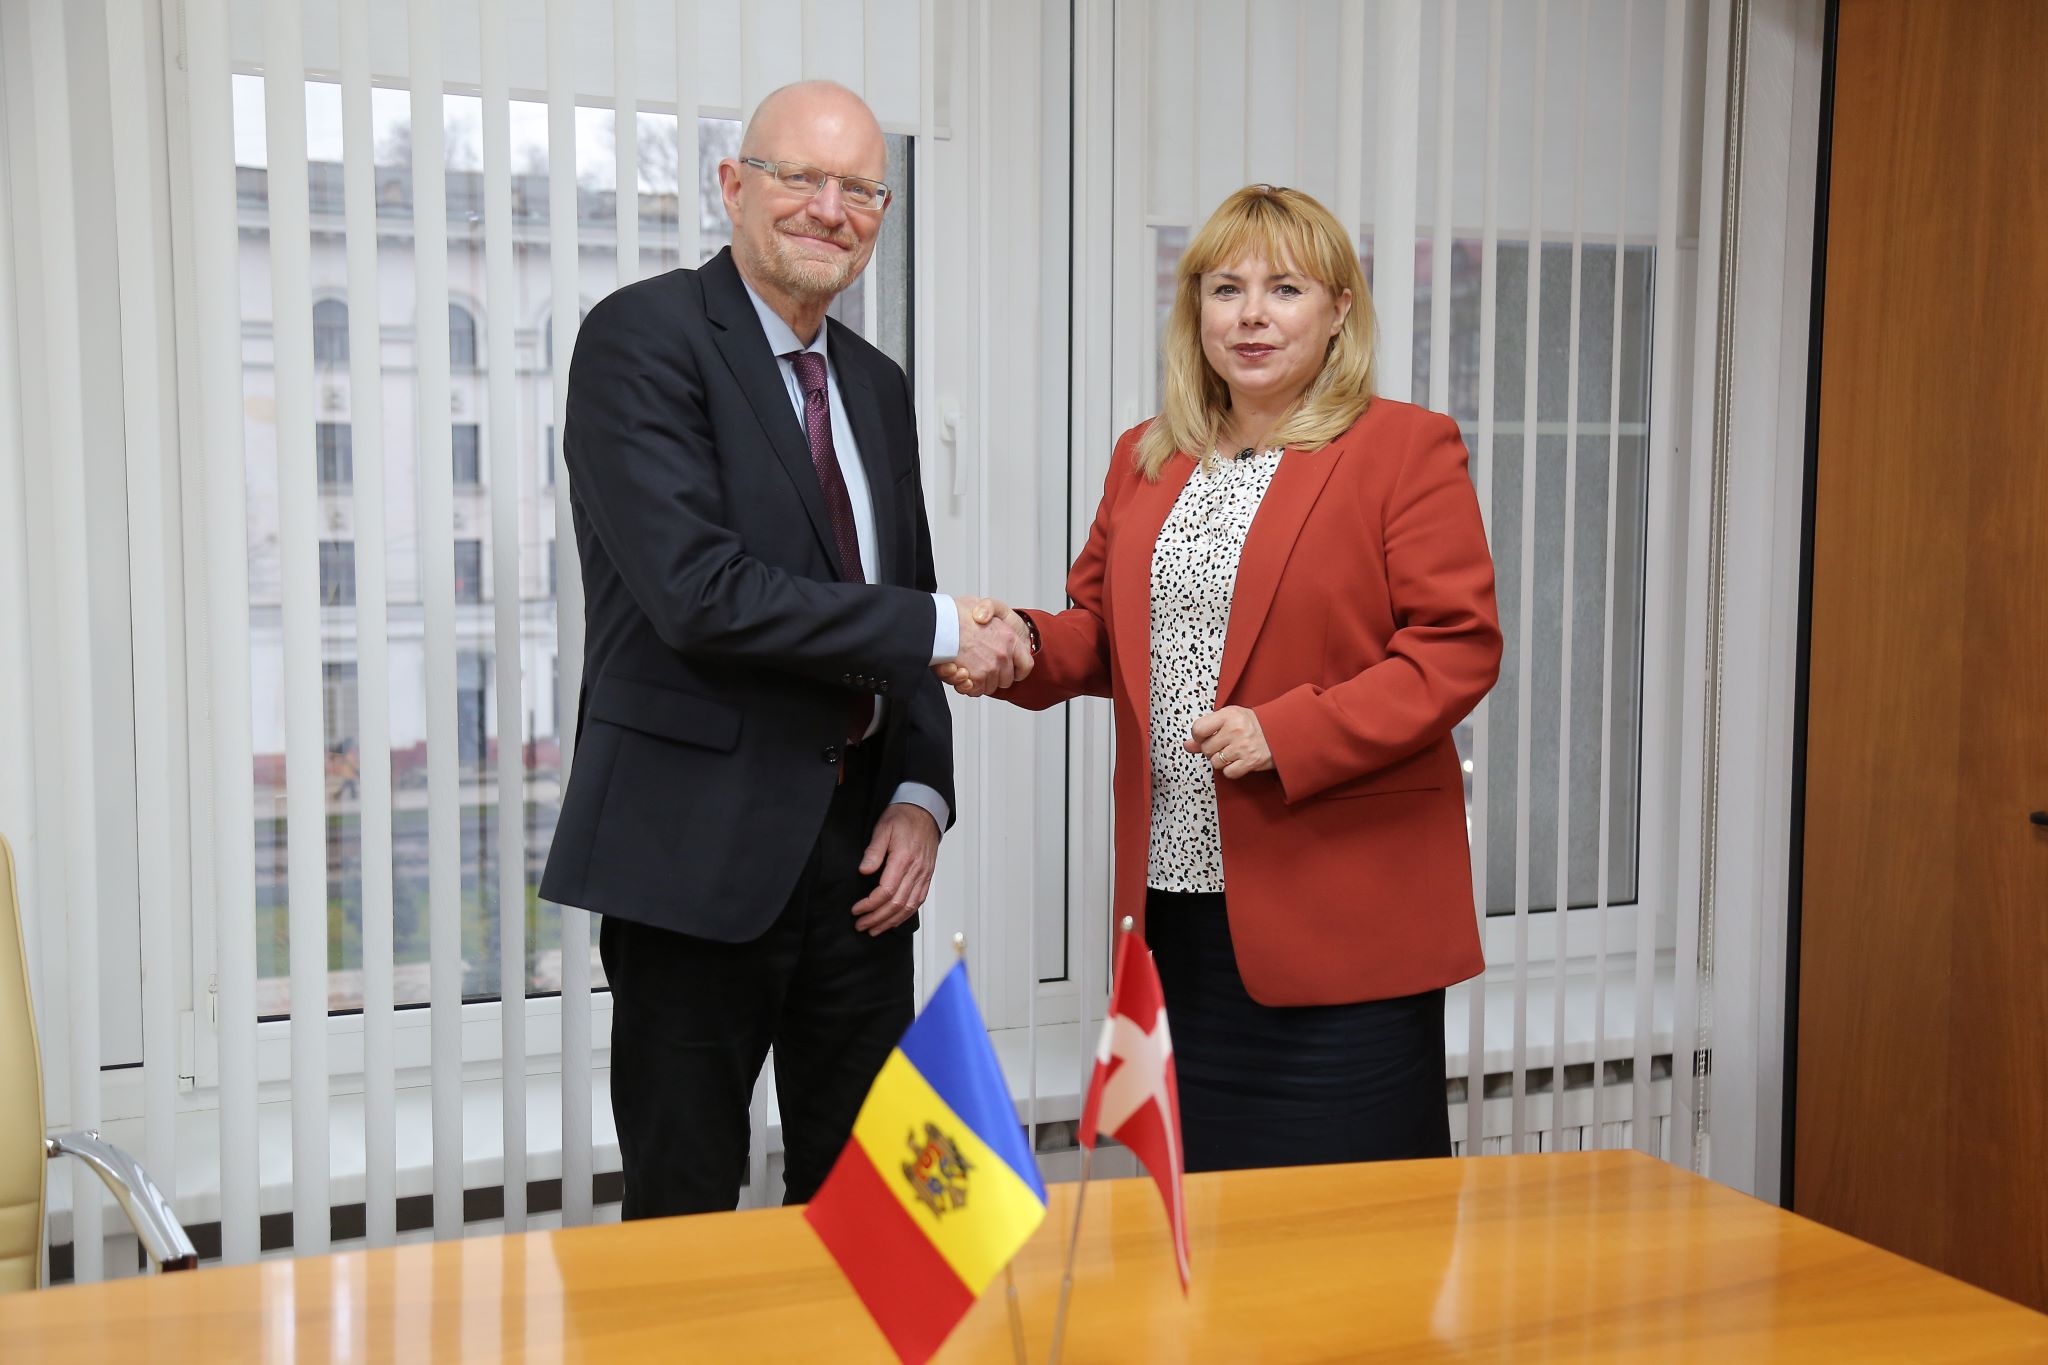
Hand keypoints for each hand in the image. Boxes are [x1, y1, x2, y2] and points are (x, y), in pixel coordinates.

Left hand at [851, 803, 940, 934]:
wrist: (925, 811)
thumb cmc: (903, 818)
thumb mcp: (883, 828)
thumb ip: (873, 851)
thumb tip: (864, 871)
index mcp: (904, 859)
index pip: (886, 891)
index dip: (870, 905)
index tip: (856, 909)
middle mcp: (916, 870)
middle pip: (897, 904)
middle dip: (877, 918)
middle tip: (861, 925)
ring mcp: (924, 875)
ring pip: (908, 907)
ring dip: (890, 921)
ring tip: (874, 929)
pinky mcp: (927, 877)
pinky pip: (918, 901)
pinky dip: (905, 915)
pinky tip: (894, 920)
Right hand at [937, 596, 1032, 695]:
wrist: (939, 620)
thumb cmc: (957, 613)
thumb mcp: (983, 604)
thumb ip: (993, 612)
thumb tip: (989, 619)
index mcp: (1010, 638)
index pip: (1025, 665)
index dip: (1018, 670)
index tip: (1010, 669)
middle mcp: (1002, 655)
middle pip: (1006, 680)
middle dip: (995, 677)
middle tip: (981, 665)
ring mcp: (990, 668)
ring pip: (989, 687)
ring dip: (979, 681)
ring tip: (967, 667)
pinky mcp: (976, 678)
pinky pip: (974, 690)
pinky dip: (966, 686)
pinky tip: (960, 673)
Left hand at [1185, 706, 1273, 779]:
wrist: (1281, 731)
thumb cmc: (1252, 724)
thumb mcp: (1229, 719)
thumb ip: (1206, 731)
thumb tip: (1186, 745)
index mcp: (1228, 715)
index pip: (1198, 729)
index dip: (1198, 736)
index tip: (1206, 736)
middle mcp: (1235, 730)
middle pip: (1206, 749)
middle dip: (1212, 750)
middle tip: (1224, 744)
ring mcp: (1243, 747)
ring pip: (1215, 763)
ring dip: (1221, 761)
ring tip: (1233, 752)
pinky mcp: (1251, 761)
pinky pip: (1228, 773)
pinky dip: (1231, 770)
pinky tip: (1239, 760)